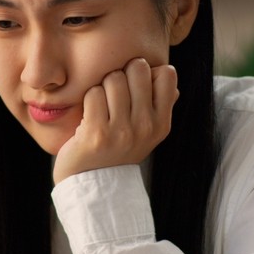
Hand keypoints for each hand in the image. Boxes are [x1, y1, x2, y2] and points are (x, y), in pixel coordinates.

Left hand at [52, 58, 178, 184]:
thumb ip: (160, 102)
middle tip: (114, 93)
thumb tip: (166, 71)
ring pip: (113, 78)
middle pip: (138, 68)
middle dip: (122, 73)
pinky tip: (88, 116)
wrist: (93, 185)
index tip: (135, 86)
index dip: (148, 72)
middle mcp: (146, 126)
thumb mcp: (147, 132)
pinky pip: (93, 93)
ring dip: (102, 86)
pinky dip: (87, 100)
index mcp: (161, 123)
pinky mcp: (97, 134)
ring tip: (101, 106)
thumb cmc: (117, 149)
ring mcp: (122, 131)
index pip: (167, 73)